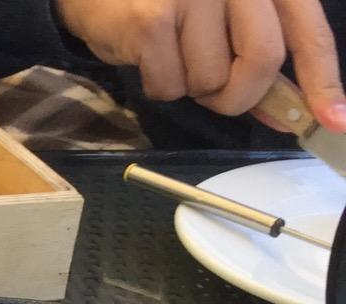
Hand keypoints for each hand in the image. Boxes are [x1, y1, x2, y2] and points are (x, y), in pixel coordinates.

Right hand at [54, 0, 345, 130]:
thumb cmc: (164, 1)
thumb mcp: (223, 17)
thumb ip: (256, 57)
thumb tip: (287, 112)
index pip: (307, 32)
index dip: (322, 81)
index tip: (332, 122)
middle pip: (263, 60)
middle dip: (242, 95)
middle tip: (220, 97)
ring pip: (211, 80)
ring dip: (191, 88)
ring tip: (171, 57)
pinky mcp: (152, 20)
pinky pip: (169, 85)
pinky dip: (158, 87)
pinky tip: (146, 58)